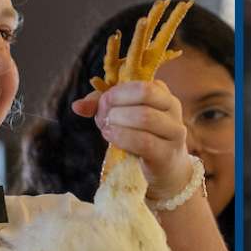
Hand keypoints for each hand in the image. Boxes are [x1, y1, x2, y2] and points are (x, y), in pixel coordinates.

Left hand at [72, 80, 192, 199]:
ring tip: (107, 129)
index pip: (139, 82)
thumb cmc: (141, 136)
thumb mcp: (122, 116)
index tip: (104, 104)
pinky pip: (144, 141)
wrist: (164, 168)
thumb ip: (100, 106)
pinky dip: (122, 137)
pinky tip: (111, 137)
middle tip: (104, 118)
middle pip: (144, 94)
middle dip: (115, 104)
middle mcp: (173, 108)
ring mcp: (174, 131)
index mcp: (162, 93)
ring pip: (144, 117)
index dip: (116, 92)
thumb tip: (77, 106)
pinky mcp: (168, 153)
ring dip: (117, 121)